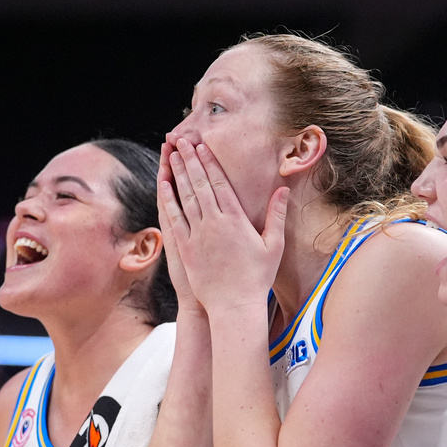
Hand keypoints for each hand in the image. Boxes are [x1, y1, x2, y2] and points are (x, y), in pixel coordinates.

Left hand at [159, 138, 288, 314]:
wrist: (234, 306)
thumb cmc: (257, 278)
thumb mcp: (273, 246)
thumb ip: (277, 216)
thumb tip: (283, 190)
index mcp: (236, 220)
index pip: (219, 183)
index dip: (209, 162)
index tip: (202, 145)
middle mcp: (214, 223)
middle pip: (199, 184)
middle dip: (190, 160)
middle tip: (181, 140)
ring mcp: (197, 235)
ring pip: (184, 197)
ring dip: (178, 173)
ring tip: (172, 154)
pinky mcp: (185, 248)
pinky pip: (174, 218)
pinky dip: (168, 200)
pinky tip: (163, 185)